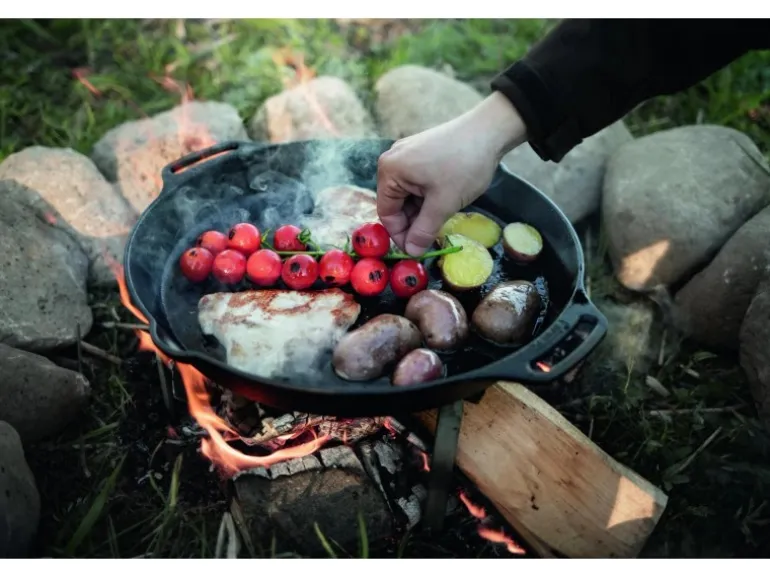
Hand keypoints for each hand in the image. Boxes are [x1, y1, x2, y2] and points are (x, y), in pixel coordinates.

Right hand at [376, 92, 527, 255]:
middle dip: (413, 222)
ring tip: (443, 216)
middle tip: (433, 237)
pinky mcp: (420, 152)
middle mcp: (392, 160)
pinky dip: (428, 196)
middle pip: (396, 204)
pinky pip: (417, 182)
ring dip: (422, 210)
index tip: (417, 250)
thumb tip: (411, 252)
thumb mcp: (443, 204)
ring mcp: (406, 154)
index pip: (386, 213)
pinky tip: (444, 201)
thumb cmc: (463, 166)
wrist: (490, 130)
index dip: (401, 235)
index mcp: (390, 170)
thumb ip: (424, 231)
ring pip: (408, 195)